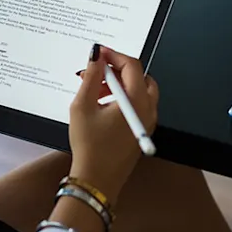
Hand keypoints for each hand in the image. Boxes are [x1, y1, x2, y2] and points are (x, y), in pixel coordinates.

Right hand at [68, 44, 158, 200]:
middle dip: (117, 69)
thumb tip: (96, 57)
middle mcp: (148, 110)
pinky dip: (122, 97)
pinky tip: (102, 104)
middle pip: (139, 76)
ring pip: (139, 90)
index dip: (114, 55)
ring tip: (95, 88)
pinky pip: (138, 105)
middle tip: (97, 70)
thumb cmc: (90, 146)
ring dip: (119, 83)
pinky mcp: (141, 130)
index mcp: (137, 101)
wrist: (96, 179)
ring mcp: (147, 121)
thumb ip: (92, 76)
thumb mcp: (83, 105)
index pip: (132, 66)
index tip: (99, 53)